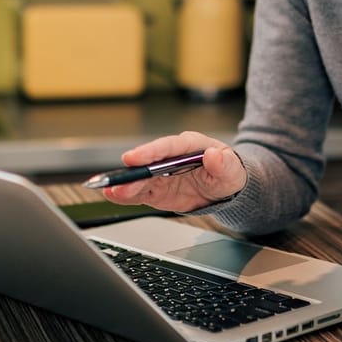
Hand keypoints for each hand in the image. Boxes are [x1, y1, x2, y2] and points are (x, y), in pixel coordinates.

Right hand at [99, 131, 245, 212]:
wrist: (225, 188)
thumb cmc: (228, 172)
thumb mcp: (232, 169)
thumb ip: (224, 163)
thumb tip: (215, 155)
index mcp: (188, 145)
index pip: (167, 147)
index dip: (150, 151)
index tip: (134, 158)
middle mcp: (171, 157)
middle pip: (148, 163)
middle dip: (133, 172)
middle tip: (116, 180)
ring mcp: (162, 174)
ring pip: (140, 179)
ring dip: (125, 184)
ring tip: (109, 190)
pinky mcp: (158, 190)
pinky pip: (140, 192)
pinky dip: (126, 195)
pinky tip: (112, 195)